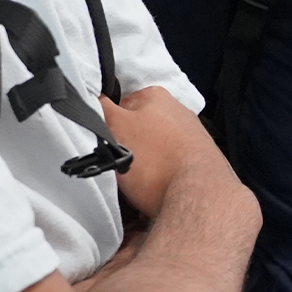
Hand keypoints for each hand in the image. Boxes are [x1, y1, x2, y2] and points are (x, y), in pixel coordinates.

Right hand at [100, 86, 233, 219]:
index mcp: (156, 96)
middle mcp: (178, 113)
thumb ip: (100, 107)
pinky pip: (165, 170)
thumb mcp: (116, 125)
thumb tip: (94, 97)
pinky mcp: (196, 163)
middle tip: (116, 166)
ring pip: (150, 152)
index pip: (119, 105)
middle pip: (136, 130)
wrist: (198, 195)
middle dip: (124, 149)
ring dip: (139, 168)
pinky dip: (156, 179)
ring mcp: (190, 138)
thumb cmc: (156, 159)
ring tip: (135, 183)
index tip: (103, 146)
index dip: (106, 127)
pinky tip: (151, 191)